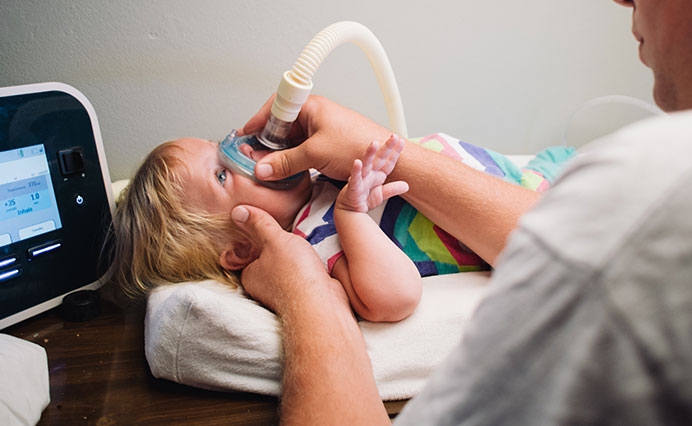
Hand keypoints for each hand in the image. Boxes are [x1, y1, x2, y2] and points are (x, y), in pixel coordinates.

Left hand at [231, 204, 348, 313]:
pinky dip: (308, 267)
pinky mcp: (304, 295)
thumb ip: (258, 223)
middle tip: (290, 234)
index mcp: (249, 275)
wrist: (321, 304)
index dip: (258, 236)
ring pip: (287, 267)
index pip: (247, 251)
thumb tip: (238, 211)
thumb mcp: (274, 239)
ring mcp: (284, 292)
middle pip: (269, 259)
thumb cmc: (294, 274)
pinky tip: (315, 260)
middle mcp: (264, 286)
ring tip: (305, 246)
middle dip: (280, 247)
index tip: (269, 227)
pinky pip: (303, 275)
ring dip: (297, 257)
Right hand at [239, 95, 391, 181]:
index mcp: (312, 107)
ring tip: (267, 167)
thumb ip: (285, 162)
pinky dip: (292, 159)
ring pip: (292, 140)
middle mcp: (315, 115)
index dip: (257, 121)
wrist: (387, 160)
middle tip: (252, 157)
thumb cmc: (357, 146)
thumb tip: (261, 169)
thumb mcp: (315, 154)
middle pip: (281, 125)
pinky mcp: (327, 145)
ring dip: (279, 153)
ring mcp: (322, 130)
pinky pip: (302, 149)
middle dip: (266, 141)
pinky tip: (286, 171)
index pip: (275, 106)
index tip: (243, 135)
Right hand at [336, 134, 408, 212]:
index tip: (402, 141)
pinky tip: (357, 162)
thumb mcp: (381, 194)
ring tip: (374, 143)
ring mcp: (361, 178)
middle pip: (379, 158)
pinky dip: (355, 170)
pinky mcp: (354, 187)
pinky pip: (355, 177)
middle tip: (394, 136)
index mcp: (377, 174)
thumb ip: (393, 189)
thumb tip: (406, 185)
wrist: (349, 210)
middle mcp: (369, 173)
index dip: (395, 152)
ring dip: (370, 153)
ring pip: (366, 163)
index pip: (388, 162)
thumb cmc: (363, 199)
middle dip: (387, 147)